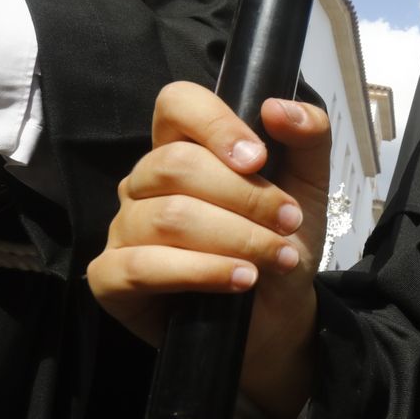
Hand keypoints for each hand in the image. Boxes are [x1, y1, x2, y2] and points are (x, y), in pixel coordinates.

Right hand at [87, 82, 331, 418]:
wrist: (278, 314)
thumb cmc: (280, 242)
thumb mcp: (308, 186)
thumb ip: (307, 138)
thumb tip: (277, 108)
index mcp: (182, 147)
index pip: (177, 104)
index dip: (215, 124)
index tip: (259, 159)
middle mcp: (144, 183)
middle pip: (177, 165)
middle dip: (246, 196)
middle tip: (288, 224)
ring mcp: (123, 228)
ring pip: (168, 217)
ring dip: (236, 237)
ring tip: (276, 257)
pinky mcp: (111, 277)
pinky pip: (143, 266)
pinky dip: (202, 271)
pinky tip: (241, 280)